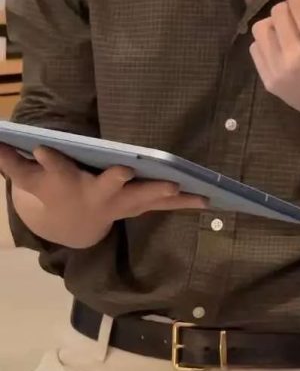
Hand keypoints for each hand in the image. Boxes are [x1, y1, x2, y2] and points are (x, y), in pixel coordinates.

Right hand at [0, 144, 207, 248]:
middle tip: (127, 172)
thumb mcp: (28, 178)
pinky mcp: (142, 203)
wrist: (73, 224)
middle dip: (117, 181)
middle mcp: (98, 195)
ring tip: (187, 188)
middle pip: (108, 187)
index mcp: (68, 183)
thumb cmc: (52, 190)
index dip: (49, 160)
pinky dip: (187, 201)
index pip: (55, 169)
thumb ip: (11, 161)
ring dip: (165, 193)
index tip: (43, 146)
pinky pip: (167, 203)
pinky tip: (209, 197)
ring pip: (145, 197)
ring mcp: (122, 202)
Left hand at [250, 0, 299, 140]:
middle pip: (278, 14)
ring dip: (274, 22)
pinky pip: (256, 49)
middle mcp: (296, 58)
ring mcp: (280, 72)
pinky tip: (281, 43)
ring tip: (289, 26)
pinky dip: (266, 41)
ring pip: (262, 30)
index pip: (299, 5)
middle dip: (289, 7)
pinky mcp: (270, 83)